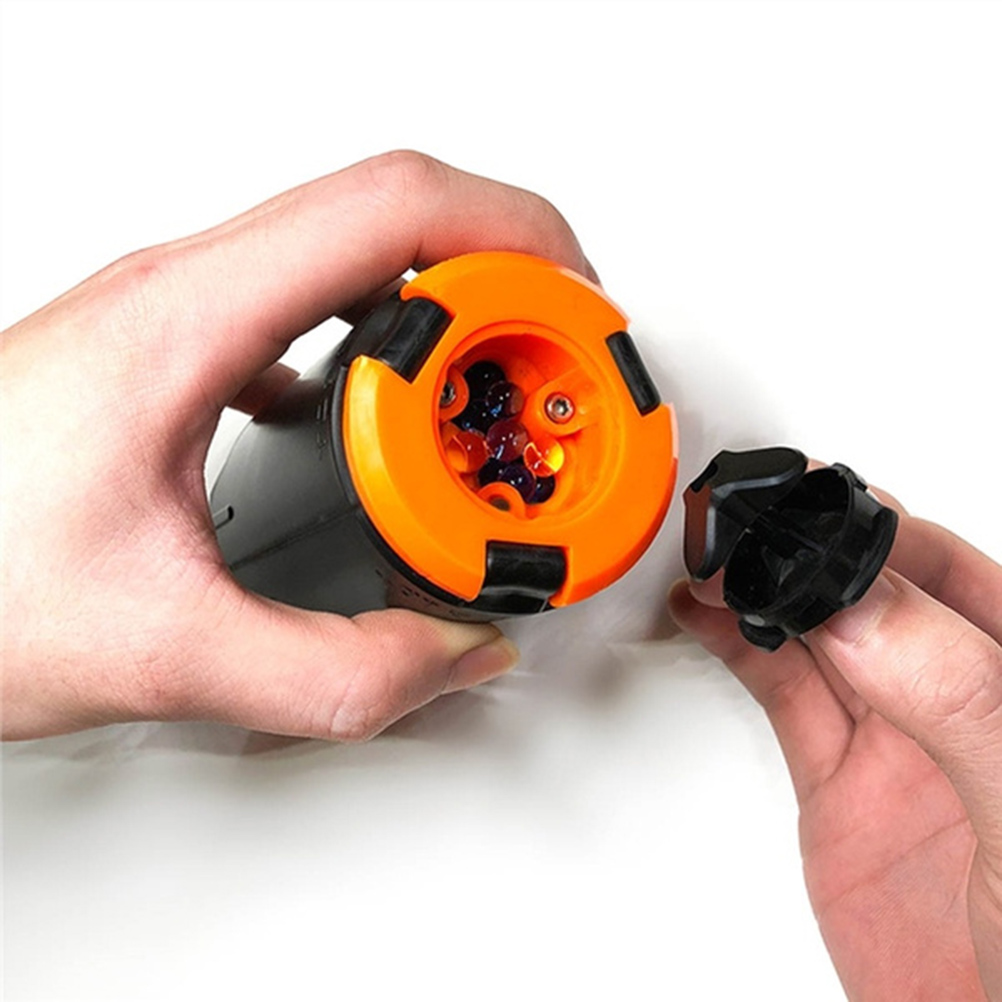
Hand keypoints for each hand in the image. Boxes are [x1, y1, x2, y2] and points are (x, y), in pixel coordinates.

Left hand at [0, 151, 595, 741]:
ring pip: (350, 252)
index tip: (572, 310)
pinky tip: (384, 413)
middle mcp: (183, 293)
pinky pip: (304, 306)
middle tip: (550, 352)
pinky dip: (379, 342)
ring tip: (489, 377)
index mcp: (186, 322)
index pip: (392, 208)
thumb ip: (336, 673)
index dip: (515, 238)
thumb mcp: (162, 652)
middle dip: (504, 267)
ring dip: (443, 301)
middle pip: (388, 210)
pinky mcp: (174, 358)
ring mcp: (177, 316)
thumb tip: (456, 654)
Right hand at [669, 496, 1001, 999]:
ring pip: (817, 635)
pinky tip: (712, 616)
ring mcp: (900, 740)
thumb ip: (960, 702)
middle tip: (741, 524)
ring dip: (759, 588)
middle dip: (802, 548)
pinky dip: (740, 648)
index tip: (805, 510)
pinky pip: (784, 696)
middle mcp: (961, 698)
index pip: (948, 571)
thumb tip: (866, 615)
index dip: (873, 530)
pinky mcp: (842, 786)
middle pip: (871, 591)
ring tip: (710, 559)